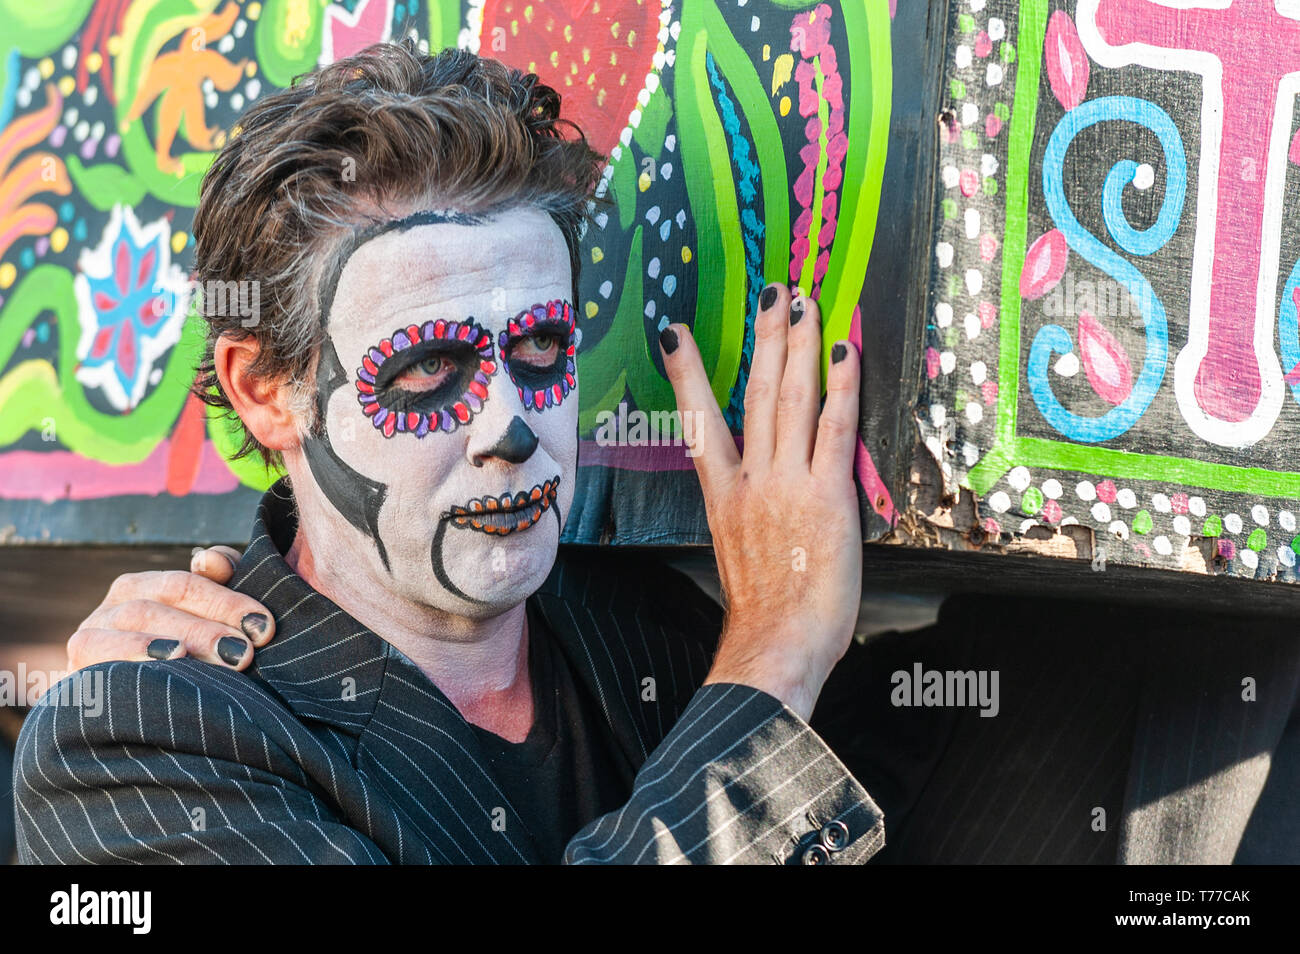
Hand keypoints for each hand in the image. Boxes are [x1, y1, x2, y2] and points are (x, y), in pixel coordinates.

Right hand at [66, 547, 274, 672]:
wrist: (131, 712)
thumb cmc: (182, 659)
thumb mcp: (201, 620)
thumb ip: (215, 583)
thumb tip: (211, 559)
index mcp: (142, 587)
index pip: (185, 584)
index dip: (227, 602)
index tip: (264, 626)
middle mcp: (111, 608)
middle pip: (158, 607)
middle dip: (204, 629)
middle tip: (244, 653)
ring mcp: (89, 640)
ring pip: (129, 627)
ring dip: (168, 641)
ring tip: (199, 658)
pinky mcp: (75, 677)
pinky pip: (95, 665)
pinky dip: (129, 663)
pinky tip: (159, 672)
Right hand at [660, 284, 861, 720]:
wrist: (775, 645)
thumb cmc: (764, 617)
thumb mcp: (740, 559)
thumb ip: (750, 520)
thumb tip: (763, 507)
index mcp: (724, 497)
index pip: (700, 424)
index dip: (687, 376)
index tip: (675, 337)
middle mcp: (751, 480)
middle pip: (755, 393)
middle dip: (763, 338)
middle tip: (772, 293)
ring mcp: (786, 483)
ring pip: (790, 398)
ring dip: (796, 344)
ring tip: (802, 301)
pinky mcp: (826, 494)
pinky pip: (834, 427)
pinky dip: (840, 386)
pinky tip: (844, 351)